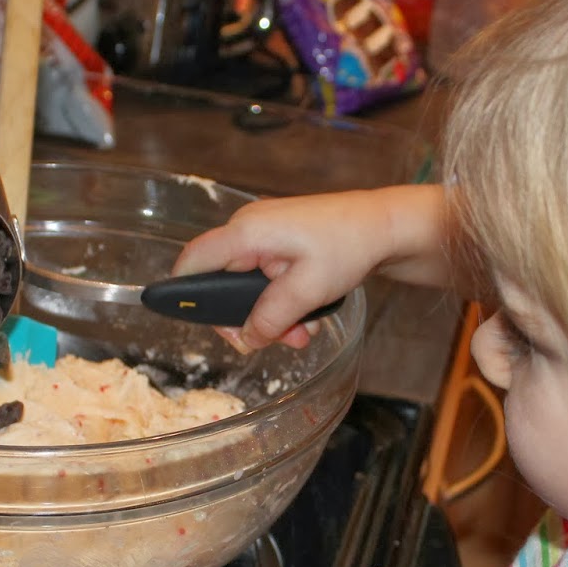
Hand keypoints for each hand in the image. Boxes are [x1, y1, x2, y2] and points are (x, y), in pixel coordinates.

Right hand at [173, 185, 450, 350]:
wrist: (384, 225)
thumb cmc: (348, 246)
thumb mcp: (308, 290)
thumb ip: (272, 317)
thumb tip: (248, 339)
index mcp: (247, 233)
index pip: (194, 261)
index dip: (183, 293)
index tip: (194, 322)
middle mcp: (249, 229)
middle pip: (223, 283)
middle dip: (249, 318)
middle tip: (276, 341)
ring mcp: (265, 233)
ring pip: (249, 286)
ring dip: (273, 315)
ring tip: (303, 333)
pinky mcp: (281, 241)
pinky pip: (268, 278)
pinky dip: (284, 300)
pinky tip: (309, 314)